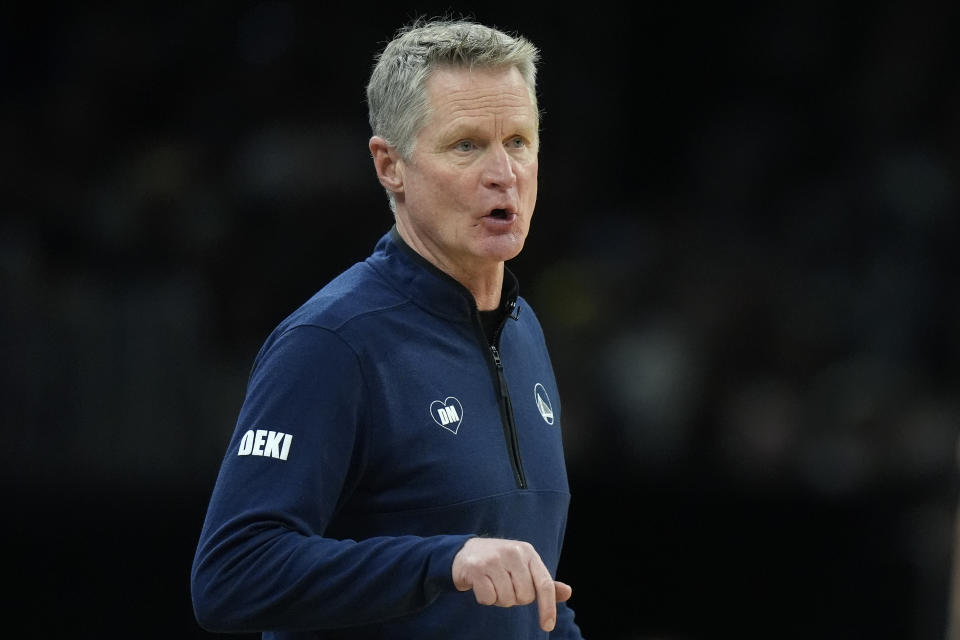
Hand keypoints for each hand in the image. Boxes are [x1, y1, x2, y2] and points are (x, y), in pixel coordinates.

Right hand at [451, 537, 572, 631]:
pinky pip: (488, 599)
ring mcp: (494, 559)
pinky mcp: (476, 568)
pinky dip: (485, 599)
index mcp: (528, 552)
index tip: (548, 626)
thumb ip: (543, 582)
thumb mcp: (524, 567)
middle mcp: (513, 552)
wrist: (465, 552)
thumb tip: (568, 592)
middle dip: (515, 599)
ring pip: (506, 599)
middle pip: (524, 596)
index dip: (548, 607)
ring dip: (499, 599)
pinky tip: (481, 586)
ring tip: (492, 585)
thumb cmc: (500, 563)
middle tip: (505, 586)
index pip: (544, 584)